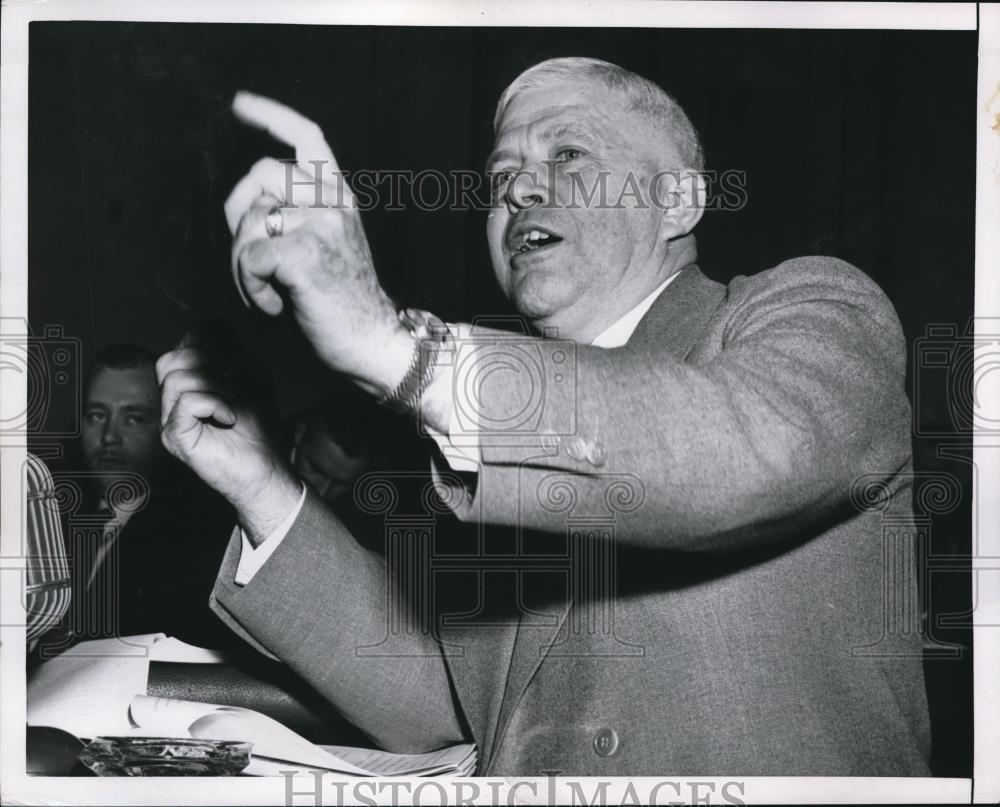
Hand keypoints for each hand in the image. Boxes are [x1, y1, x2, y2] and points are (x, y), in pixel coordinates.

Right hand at [157, 324, 300, 544]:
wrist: (267, 469)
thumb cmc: (260, 427)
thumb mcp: (253, 379)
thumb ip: (232, 352)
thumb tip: (211, 329)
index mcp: (190, 381)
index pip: (186, 341)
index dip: (212, 343)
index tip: (237, 365)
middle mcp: (173, 399)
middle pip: (172, 357)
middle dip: (211, 364)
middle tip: (237, 386)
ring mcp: (169, 419)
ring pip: (175, 377)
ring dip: (214, 384)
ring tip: (234, 402)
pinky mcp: (174, 437)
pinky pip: (185, 402)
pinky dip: (214, 403)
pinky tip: (229, 417)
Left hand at [224, 92, 412, 396]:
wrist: (374, 342)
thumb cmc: (343, 300)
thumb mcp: (326, 242)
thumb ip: (298, 211)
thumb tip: (249, 201)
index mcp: (340, 196)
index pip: (308, 137)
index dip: (271, 116)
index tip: (240, 105)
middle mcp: (333, 202)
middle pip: (261, 174)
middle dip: (238, 213)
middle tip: (250, 257)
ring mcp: (322, 226)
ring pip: (250, 222)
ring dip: (244, 264)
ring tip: (268, 290)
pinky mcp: (304, 255)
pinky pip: (249, 259)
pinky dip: (251, 288)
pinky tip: (275, 305)